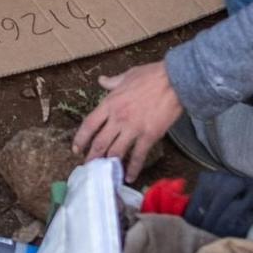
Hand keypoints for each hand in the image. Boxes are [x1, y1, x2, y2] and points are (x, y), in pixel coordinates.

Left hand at [72, 61, 182, 176]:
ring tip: (105, 174)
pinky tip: (129, 177)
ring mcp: (133, 128)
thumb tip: (101, 80)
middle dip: (92, 157)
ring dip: (109, 165)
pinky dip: (133, 169)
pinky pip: (138, 156)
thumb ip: (112, 82)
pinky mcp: (149, 136)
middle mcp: (118, 118)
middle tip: (88, 167)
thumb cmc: (152, 75)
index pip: (89, 124)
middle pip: (100, 142)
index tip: (76, 148)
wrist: (175, 80)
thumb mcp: (127, 75)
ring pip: (116, 152)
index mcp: (110, 103)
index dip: (81, 139)